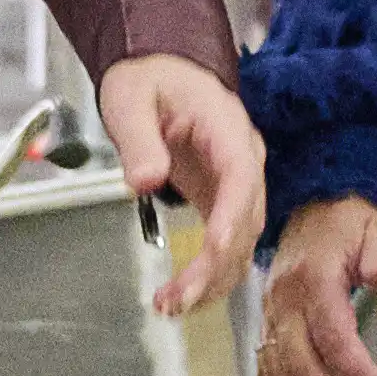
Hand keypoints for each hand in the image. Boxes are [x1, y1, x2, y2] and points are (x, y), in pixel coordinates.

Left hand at [103, 54, 265, 298]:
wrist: (163, 69)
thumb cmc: (149, 79)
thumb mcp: (131, 99)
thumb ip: (139, 139)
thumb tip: (144, 181)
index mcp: (227, 129)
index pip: (242, 177)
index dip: (231, 218)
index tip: (214, 250)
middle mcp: (244, 160)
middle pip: (245, 221)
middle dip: (214, 266)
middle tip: (176, 299)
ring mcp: (237, 183)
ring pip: (240, 241)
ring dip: (212, 279)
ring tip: (170, 306)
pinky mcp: (222, 201)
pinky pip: (226, 243)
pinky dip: (208, 273)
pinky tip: (181, 296)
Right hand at [249, 195, 376, 375]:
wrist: (321, 198)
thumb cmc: (357, 215)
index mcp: (312, 276)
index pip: (334, 337)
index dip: (358, 375)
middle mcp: (283, 298)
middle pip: (301, 365)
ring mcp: (272, 312)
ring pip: (281, 373)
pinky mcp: (271, 322)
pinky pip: (270, 369)